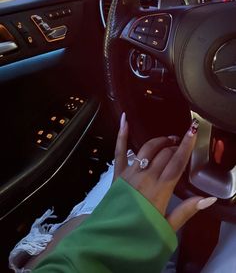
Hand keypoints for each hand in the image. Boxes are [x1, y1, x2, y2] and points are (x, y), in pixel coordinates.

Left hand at [113, 113, 216, 231]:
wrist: (111, 240)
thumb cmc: (141, 235)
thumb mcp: (168, 227)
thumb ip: (187, 211)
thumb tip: (207, 198)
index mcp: (159, 190)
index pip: (176, 162)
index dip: (186, 146)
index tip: (192, 131)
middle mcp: (145, 177)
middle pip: (164, 154)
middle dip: (175, 146)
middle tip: (181, 147)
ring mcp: (130, 173)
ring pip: (147, 149)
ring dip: (159, 141)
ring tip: (168, 140)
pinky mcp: (117, 174)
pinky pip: (119, 151)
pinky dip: (122, 134)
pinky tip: (124, 119)